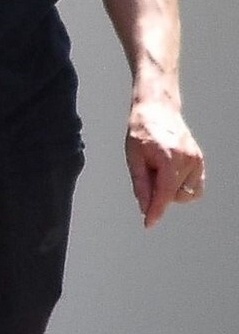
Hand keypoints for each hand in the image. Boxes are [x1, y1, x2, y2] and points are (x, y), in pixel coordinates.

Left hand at [126, 96, 204, 226]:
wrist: (157, 109)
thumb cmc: (142, 130)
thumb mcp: (134, 158)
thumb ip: (141, 185)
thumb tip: (145, 207)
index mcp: (169, 159)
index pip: (164, 194)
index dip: (155, 212)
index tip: (148, 224)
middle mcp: (187, 160)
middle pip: (174, 196)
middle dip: (159, 193)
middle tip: (147, 174)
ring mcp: (196, 160)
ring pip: (185, 193)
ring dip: (171, 191)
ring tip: (158, 171)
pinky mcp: (199, 160)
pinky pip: (194, 185)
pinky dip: (181, 185)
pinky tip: (169, 173)